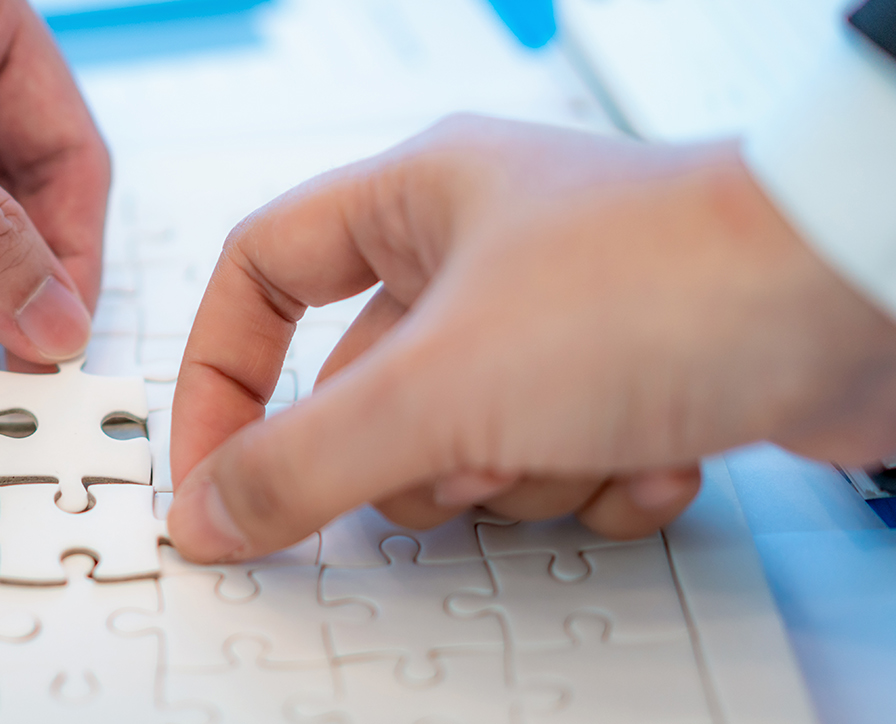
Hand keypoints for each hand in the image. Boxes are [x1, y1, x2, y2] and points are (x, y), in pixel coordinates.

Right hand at [167, 116, 895, 562]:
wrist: (866, 296)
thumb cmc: (672, 278)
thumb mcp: (440, 387)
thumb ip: (301, 462)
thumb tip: (210, 513)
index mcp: (414, 201)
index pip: (259, 277)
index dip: (221, 378)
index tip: (216, 473)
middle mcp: (479, 253)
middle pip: (363, 393)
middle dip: (416, 457)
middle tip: (463, 454)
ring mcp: (555, 321)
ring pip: (462, 448)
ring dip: (519, 477)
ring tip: (585, 435)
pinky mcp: (627, 380)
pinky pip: (554, 468)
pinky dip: (596, 483)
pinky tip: (654, 449)